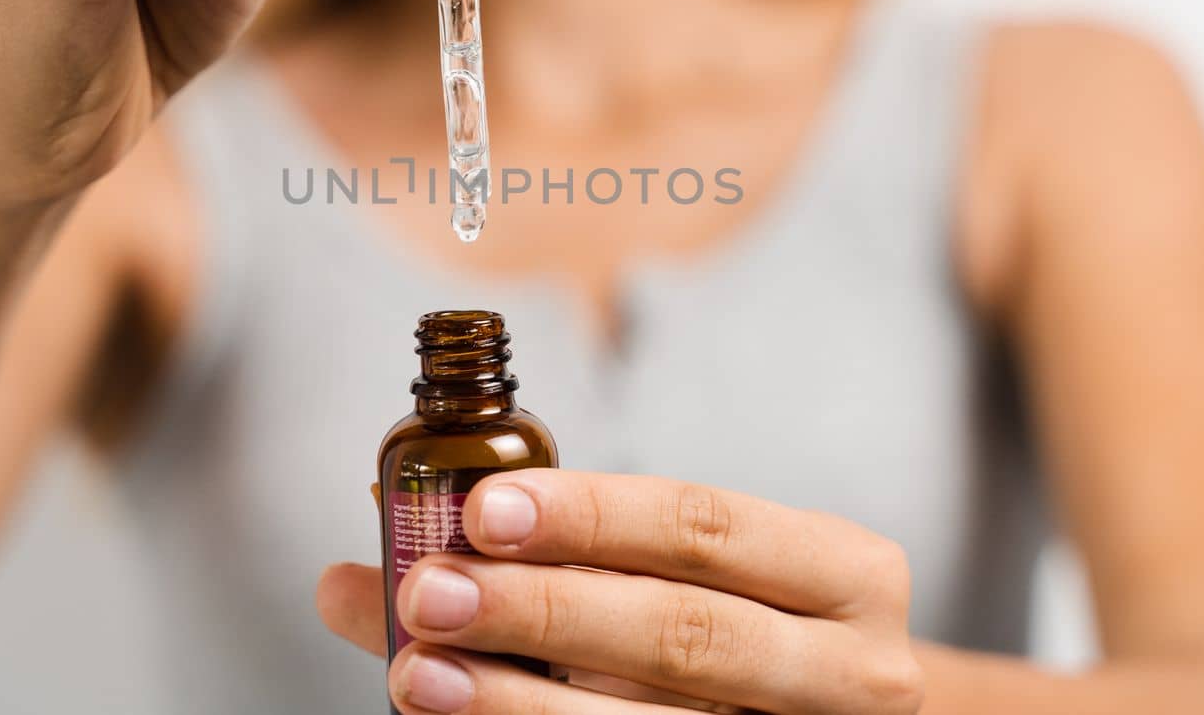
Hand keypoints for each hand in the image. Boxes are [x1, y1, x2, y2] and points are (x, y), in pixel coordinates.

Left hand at [319, 471, 923, 713]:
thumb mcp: (681, 575)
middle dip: (544, 612)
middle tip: (428, 593)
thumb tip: (349, 575)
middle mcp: (854, 666)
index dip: (593, 516)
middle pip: (686, 635)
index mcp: (839, 569)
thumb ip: (541, 562)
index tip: (481, 509)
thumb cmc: (744, 630)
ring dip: (523, 707)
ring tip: (418, 676)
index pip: (706, 525)